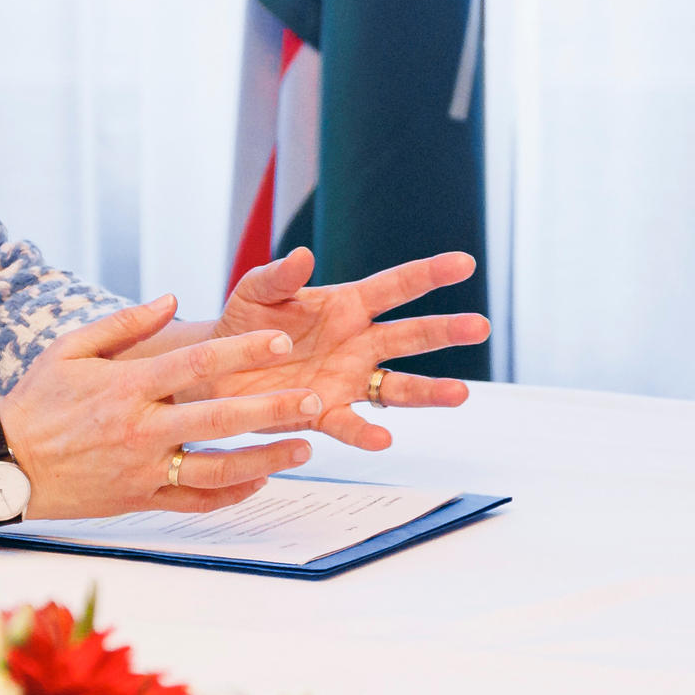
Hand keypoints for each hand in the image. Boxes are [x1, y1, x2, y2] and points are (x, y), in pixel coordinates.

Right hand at [0, 299, 323, 519]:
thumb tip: (172, 299)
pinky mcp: (139, 500)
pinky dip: (231, 494)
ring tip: (304, 447)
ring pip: (217, 471)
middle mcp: (140, 430)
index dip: (243, 352)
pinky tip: (260, 481)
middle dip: (271, 411)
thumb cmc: (37, 402)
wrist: (3, 465)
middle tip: (313, 401)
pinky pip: (195, 503)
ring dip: (265, 460)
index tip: (280, 342)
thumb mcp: (70, 349)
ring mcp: (142, 470)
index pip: (197, 363)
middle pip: (219, 420)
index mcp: (127, 387)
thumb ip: (125, 325)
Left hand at [208, 248, 488, 451]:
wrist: (215, 372)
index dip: (429, 274)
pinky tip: (382, 438)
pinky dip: (366, 432)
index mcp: (345, 306)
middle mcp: (356, 344)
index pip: (395, 287)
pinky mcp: (323, 413)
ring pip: (397, 387)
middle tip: (480, 327)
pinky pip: (351, 424)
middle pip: (410, 336)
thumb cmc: (241, 325)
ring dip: (428, 391)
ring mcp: (346, 380)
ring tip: (461, 393)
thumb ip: (278, 276)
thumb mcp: (255, 292)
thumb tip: (304, 256)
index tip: (465, 264)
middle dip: (445, 330)